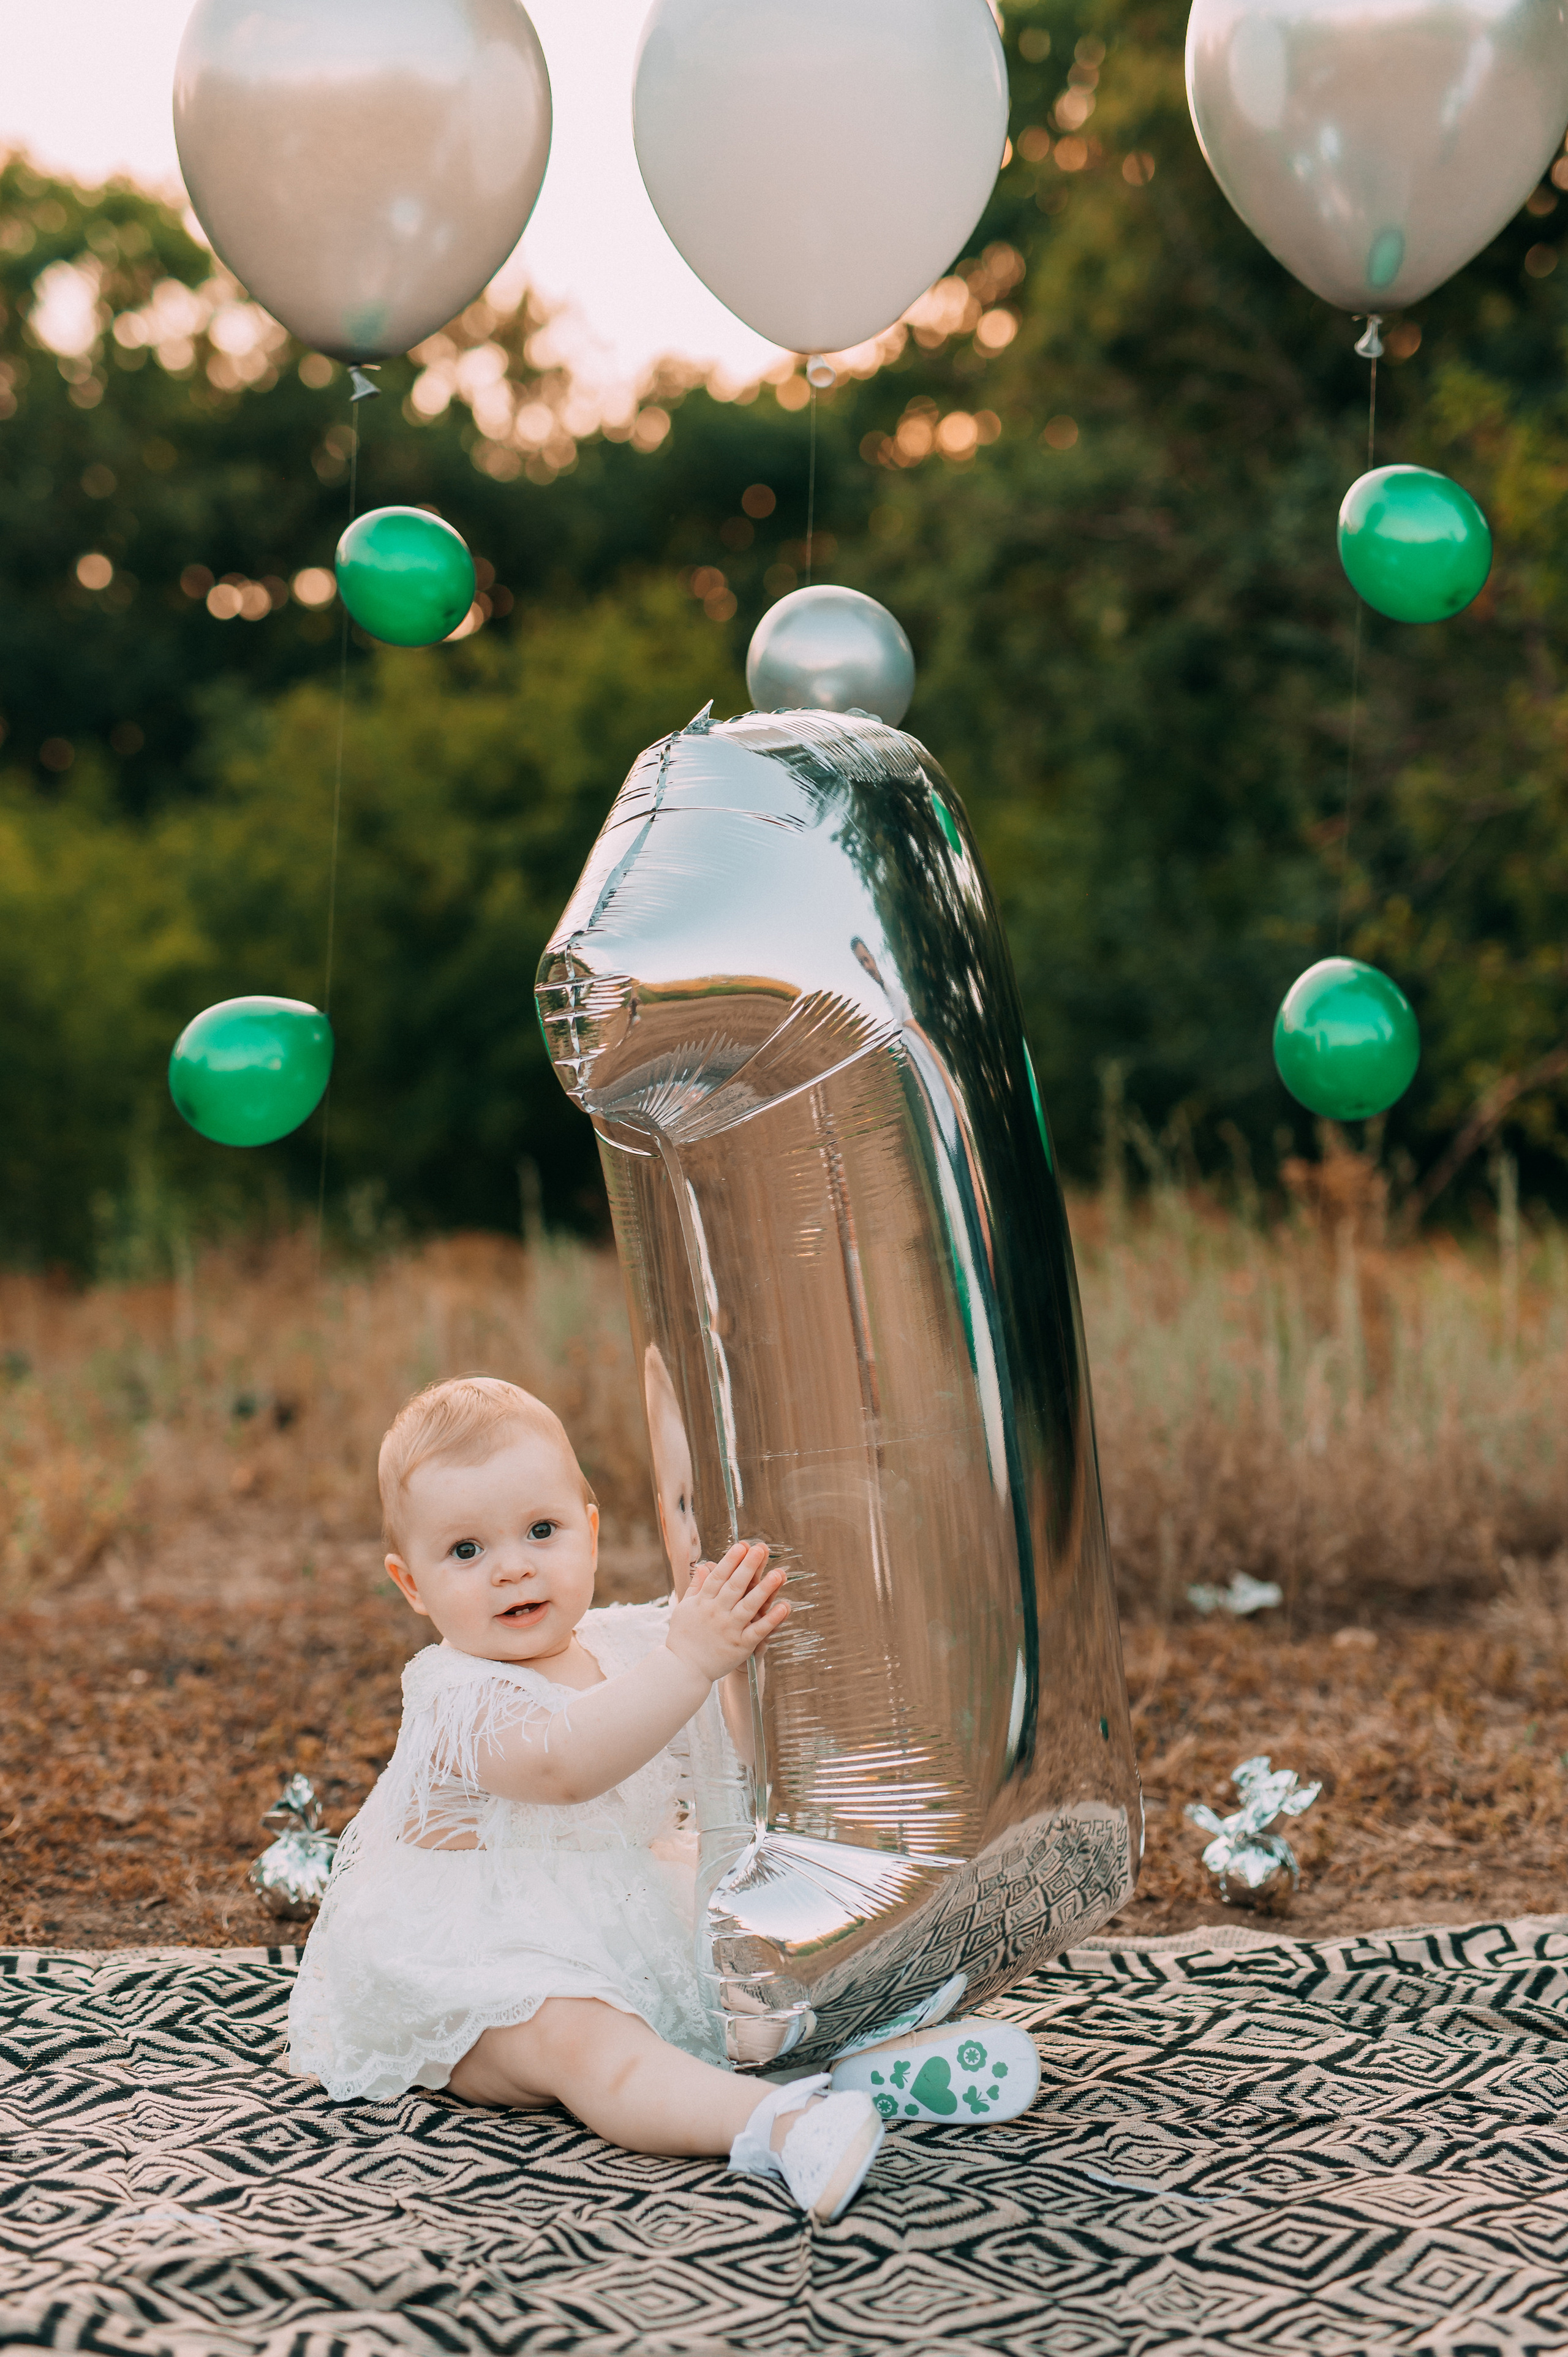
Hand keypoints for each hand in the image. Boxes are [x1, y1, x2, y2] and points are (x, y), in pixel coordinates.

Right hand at [666, 1542, 787, 1685]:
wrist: (683, 1670)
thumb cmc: (683, 1638)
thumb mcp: (684, 1608)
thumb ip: (696, 1587)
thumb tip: (706, 1565)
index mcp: (703, 1602)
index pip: (719, 1577)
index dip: (731, 1560)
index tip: (742, 1545)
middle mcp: (716, 1613)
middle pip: (735, 1586)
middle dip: (748, 1566)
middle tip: (761, 1549)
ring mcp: (729, 1629)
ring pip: (749, 1606)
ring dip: (764, 1590)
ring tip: (778, 1574)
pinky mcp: (740, 1646)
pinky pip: (758, 1631)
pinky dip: (771, 1619)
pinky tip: (784, 1607)